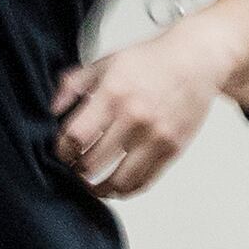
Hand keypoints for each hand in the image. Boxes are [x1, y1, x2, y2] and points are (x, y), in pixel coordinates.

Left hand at [51, 27, 223, 197]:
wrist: (196, 59)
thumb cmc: (151, 60)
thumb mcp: (106, 62)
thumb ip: (74, 83)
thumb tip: (52, 109)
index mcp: (113, 94)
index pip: (75, 136)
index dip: (62, 150)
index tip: (62, 152)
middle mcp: (134, 117)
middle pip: (93, 163)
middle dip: (77, 170)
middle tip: (74, 168)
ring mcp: (156, 136)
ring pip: (119, 181)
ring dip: (100, 188)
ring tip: (92, 185)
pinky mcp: (173, 149)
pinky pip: (144, 182)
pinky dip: (126, 190)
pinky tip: (116, 186)